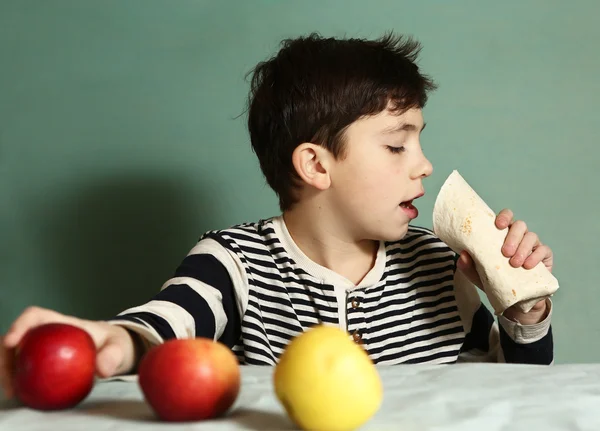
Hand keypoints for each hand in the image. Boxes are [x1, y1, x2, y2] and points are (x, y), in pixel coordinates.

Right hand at [1, 306, 138, 398]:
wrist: (112, 350)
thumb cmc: (112, 343)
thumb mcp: (117, 347)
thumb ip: (112, 355)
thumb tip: (103, 370)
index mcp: (62, 323)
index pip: (35, 316)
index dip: (19, 325)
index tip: (11, 341)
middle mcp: (45, 333)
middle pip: (16, 337)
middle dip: (4, 355)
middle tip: (8, 380)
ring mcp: (40, 348)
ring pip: (14, 354)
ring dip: (6, 370)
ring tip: (11, 391)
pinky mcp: (40, 363)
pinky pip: (22, 369)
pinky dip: (16, 380)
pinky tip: (21, 396)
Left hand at [457, 208, 552, 324]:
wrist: (515, 300)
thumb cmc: (495, 280)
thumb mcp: (478, 275)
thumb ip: (468, 266)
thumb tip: (462, 255)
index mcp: (503, 235)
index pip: (506, 217)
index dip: (504, 216)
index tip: (498, 225)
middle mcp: (519, 236)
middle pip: (520, 225)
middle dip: (513, 237)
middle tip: (505, 252)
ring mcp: (533, 245)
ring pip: (531, 236)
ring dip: (523, 248)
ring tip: (514, 263)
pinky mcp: (544, 256)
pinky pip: (544, 250)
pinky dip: (536, 256)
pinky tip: (527, 266)